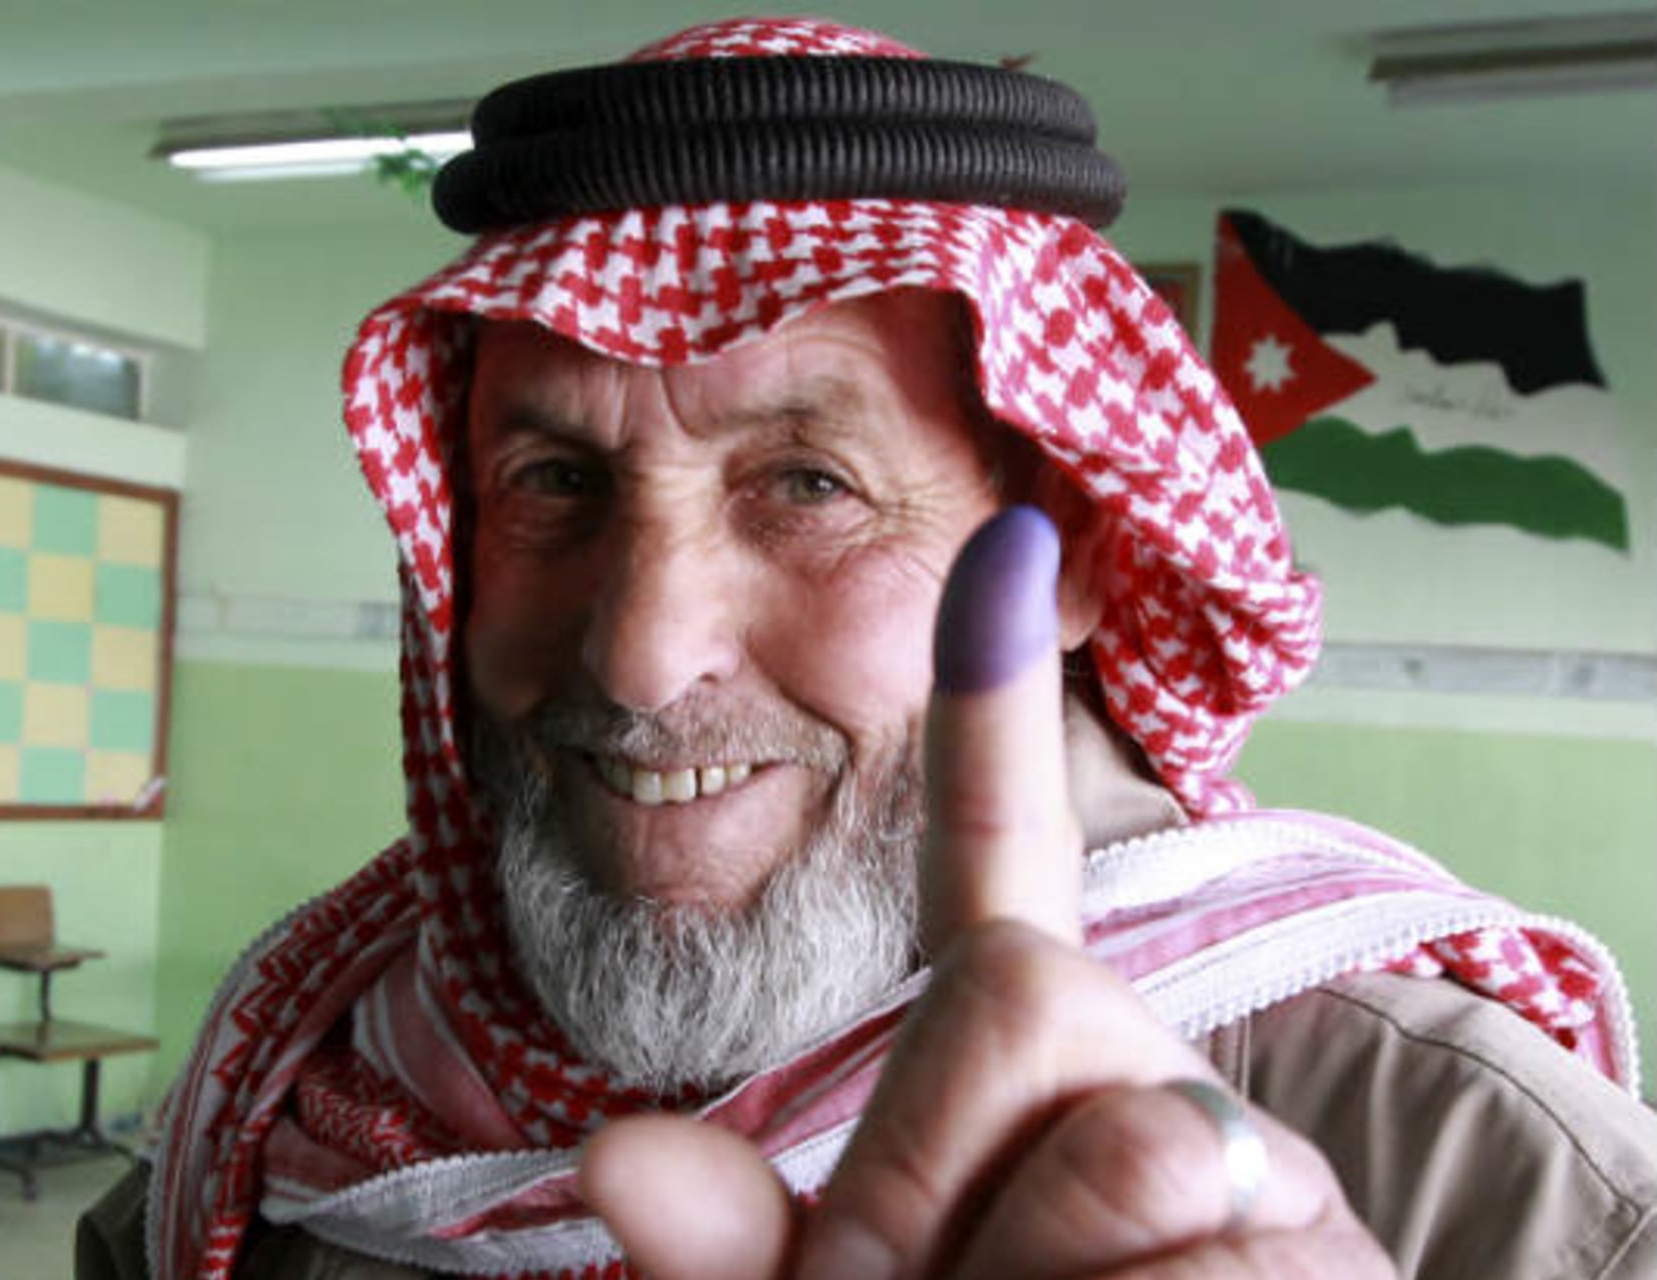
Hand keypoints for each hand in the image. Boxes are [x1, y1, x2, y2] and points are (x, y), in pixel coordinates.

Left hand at [581, 508, 1391, 1278]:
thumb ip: (731, 1263)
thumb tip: (613, 1162)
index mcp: (1008, 1115)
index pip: (993, 889)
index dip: (989, 720)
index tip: (1000, 534)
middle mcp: (1138, 1103)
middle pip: (1020, 984)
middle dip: (938, 1170)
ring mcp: (1245, 1175)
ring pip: (1125, 1125)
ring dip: (1038, 1274)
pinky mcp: (1318, 1254)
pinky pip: (1194, 1248)